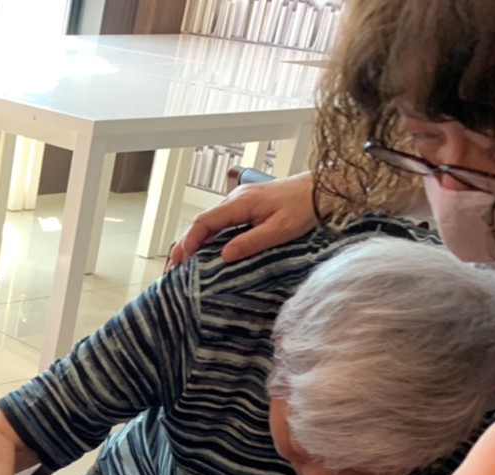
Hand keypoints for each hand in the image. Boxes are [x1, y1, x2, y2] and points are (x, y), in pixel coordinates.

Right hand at [167, 171, 315, 268]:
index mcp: (240, 203)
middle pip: (201, 222)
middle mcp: (235, 200)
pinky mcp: (245, 206)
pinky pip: (221, 222)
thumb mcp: (280, 229)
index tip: (182, 259)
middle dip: (185, 244)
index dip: (190, 241)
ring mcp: (239, 202)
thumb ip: (251, 242)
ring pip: (209, 222)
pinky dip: (209, 236)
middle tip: (174, 266)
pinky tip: (207, 250)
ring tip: (185, 261)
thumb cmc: (304, 206)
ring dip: (196, 241)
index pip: (204, 221)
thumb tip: (225, 255)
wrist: (321, 189)